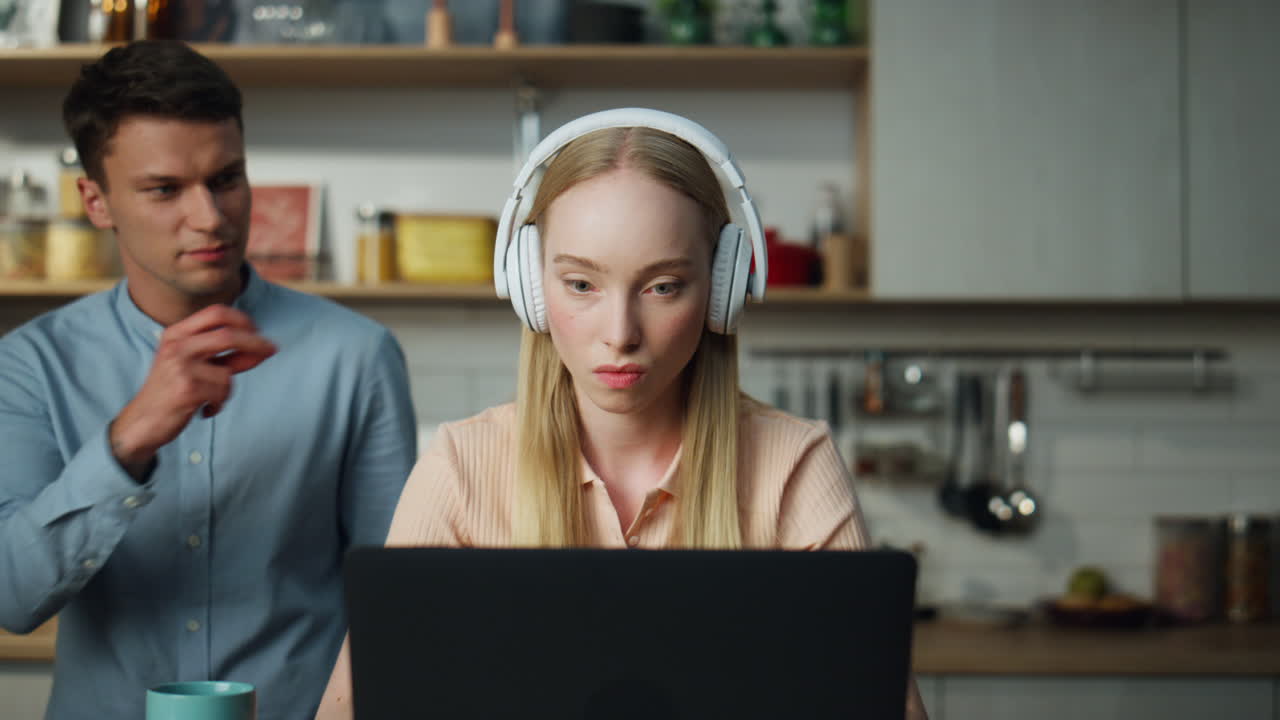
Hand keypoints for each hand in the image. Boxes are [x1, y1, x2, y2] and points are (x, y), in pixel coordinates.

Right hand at [109, 305, 276, 477]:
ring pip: (228, 372)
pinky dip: (220, 404)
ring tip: (211, 399)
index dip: (243, 319)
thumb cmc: (173, 392)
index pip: (216, 313)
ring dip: (228, 390)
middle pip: (228, 335)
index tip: (258, 331)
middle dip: (256, 343)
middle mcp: (176, 345)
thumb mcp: (196, 366)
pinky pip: (222, 392)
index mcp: (176, 334)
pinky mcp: (186, 388)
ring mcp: (179, 366)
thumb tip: (264, 348)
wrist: (141, 422)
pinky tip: (204, 410)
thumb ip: (227, 356)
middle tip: (271, 350)